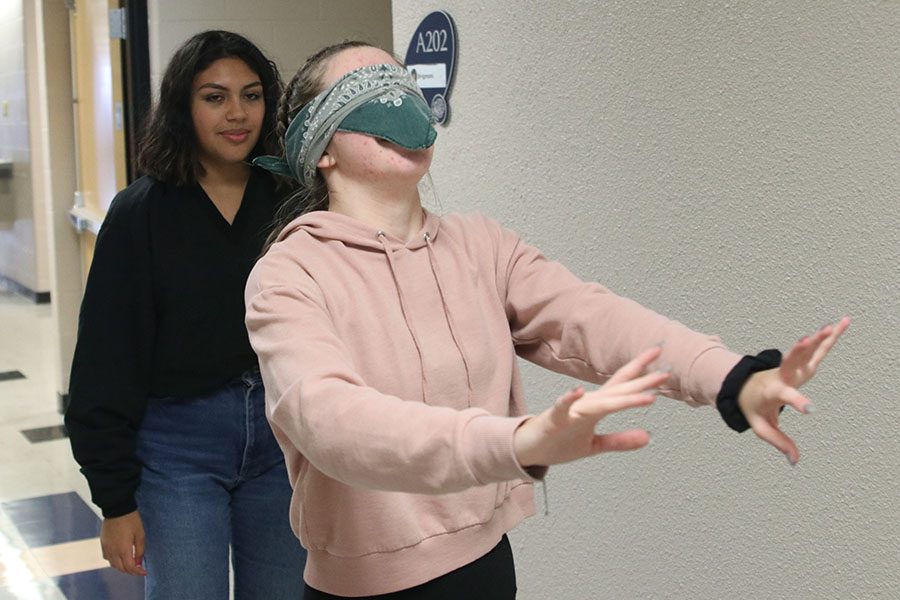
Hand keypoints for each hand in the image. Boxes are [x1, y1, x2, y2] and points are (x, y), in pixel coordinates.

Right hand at [100, 510, 146, 575]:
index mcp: (123, 550)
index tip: (144, 572)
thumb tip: (139, 562)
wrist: (117, 509)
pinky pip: (107, 557)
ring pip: (112, 564)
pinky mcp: (102, 543)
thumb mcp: (140, 534)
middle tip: (138, 569)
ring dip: (121, 567)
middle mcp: (113, 551)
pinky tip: (119, 557)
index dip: (138, 572)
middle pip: (120, 568)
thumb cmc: (131, 520)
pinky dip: (113, 561)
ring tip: (130, 564)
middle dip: (130, 571)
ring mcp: (106, 547)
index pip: (130, 567)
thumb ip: (140, 550)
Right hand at [514, 347, 668, 467]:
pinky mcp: (555, 420)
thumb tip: (647, 437)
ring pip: (601, 402)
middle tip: (666, 372)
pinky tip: (578, 391)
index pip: (623, 387)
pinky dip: (569, 399)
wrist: (529, 450)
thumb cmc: (560, 443)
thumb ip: (620, 440)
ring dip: (622, 398)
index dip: (642, 376)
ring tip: (645, 395)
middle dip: (642, 381)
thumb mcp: (595, 445)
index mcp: (597, 407)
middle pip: (618, 390)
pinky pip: (562, 408)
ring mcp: (572, 411)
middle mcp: (588, 404)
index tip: (664, 368)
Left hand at [738, 316, 850, 464]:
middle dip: (802, 351)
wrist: (742, 386)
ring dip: (820, 338)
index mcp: (772, 391)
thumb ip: (779, 442)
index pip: (785, 397)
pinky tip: (840, 324)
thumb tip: (795, 462)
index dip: (796, 403)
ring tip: (834, 325)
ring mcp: (791, 367)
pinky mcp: (799, 363)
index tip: (809, 410)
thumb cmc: (752, 406)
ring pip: (806, 351)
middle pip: (793, 362)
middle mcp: (782, 375)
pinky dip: (827, 337)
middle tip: (810, 338)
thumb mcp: (761, 426)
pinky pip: (815, 349)